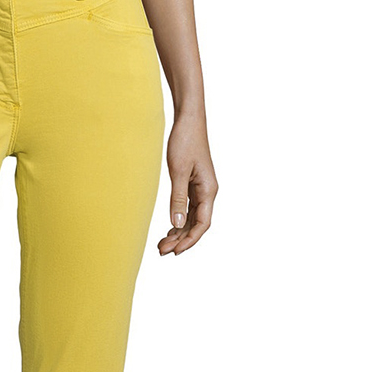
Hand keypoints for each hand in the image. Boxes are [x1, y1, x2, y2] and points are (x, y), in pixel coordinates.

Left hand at [158, 112, 216, 254]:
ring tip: (162, 244)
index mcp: (209, 190)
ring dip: (179, 232)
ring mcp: (201, 188)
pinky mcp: (193, 184)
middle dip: (181, 240)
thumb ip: (178, 198)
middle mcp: (208, 192)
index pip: (203, 223)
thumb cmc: (185, 141)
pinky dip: (179, 220)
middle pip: (197, 224)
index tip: (175, 251)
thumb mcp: (178, 171)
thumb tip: (177, 223)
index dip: (190, 240)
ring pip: (192, 218)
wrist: (188, 120)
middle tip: (161, 250)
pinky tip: (169, 228)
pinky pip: (189, 208)